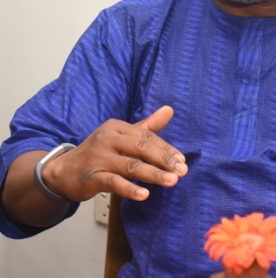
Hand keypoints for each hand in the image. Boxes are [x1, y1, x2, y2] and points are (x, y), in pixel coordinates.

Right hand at [42, 106, 187, 201]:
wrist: (62, 171)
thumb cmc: (100, 153)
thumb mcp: (122, 136)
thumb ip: (148, 126)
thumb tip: (170, 110)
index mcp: (117, 127)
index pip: (147, 137)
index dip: (166, 149)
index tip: (182, 161)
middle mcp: (108, 139)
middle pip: (142, 148)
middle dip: (164, 160)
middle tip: (182, 171)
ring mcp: (98, 158)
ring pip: (131, 165)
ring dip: (154, 174)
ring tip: (172, 181)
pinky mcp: (91, 177)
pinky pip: (113, 182)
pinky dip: (129, 188)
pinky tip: (144, 194)